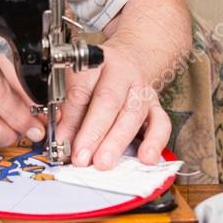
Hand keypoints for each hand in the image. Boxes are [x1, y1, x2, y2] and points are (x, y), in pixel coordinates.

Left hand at [57, 38, 171, 169]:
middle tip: (81, 156)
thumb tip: (61, 138)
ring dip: (116, 142)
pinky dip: (154, 142)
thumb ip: (69, 108)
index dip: (71, 118)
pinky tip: (145, 158)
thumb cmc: (96, 76)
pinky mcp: (157, 105)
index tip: (61, 140)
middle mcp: (121, 73)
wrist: (127, 60)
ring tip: (103, 162)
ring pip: (132, 114)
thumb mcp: (77, 82)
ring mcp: (141, 89)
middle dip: (93, 133)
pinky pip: (161, 123)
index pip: (82, 89)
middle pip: (108, 101)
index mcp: (94, 63)